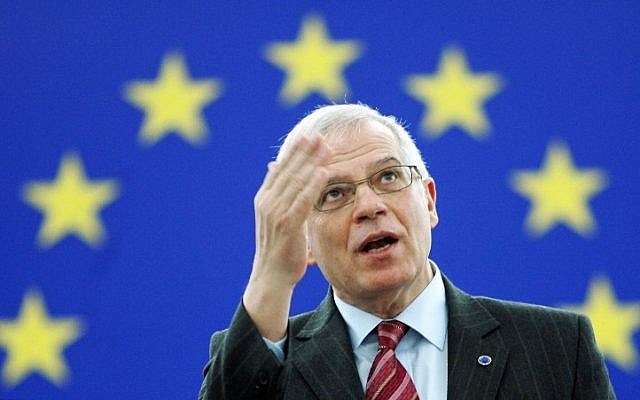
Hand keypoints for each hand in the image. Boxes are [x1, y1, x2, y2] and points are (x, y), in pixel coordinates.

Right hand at [243, 133, 330, 339]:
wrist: (271, 276)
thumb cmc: (279, 247)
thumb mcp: (277, 216)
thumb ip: (279, 192)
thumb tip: (275, 167)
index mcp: (265, 198)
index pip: (282, 168)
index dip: (295, 151)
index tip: (308, 135)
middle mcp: (267, 202)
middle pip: (289, 170)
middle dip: (305, 151)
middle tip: (320, 134)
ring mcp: (275, 213)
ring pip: (296, 182)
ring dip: (312, 162)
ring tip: (326, 147)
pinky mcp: (286, 225)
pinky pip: (301, 201)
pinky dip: (312, 186)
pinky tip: (324, 173)